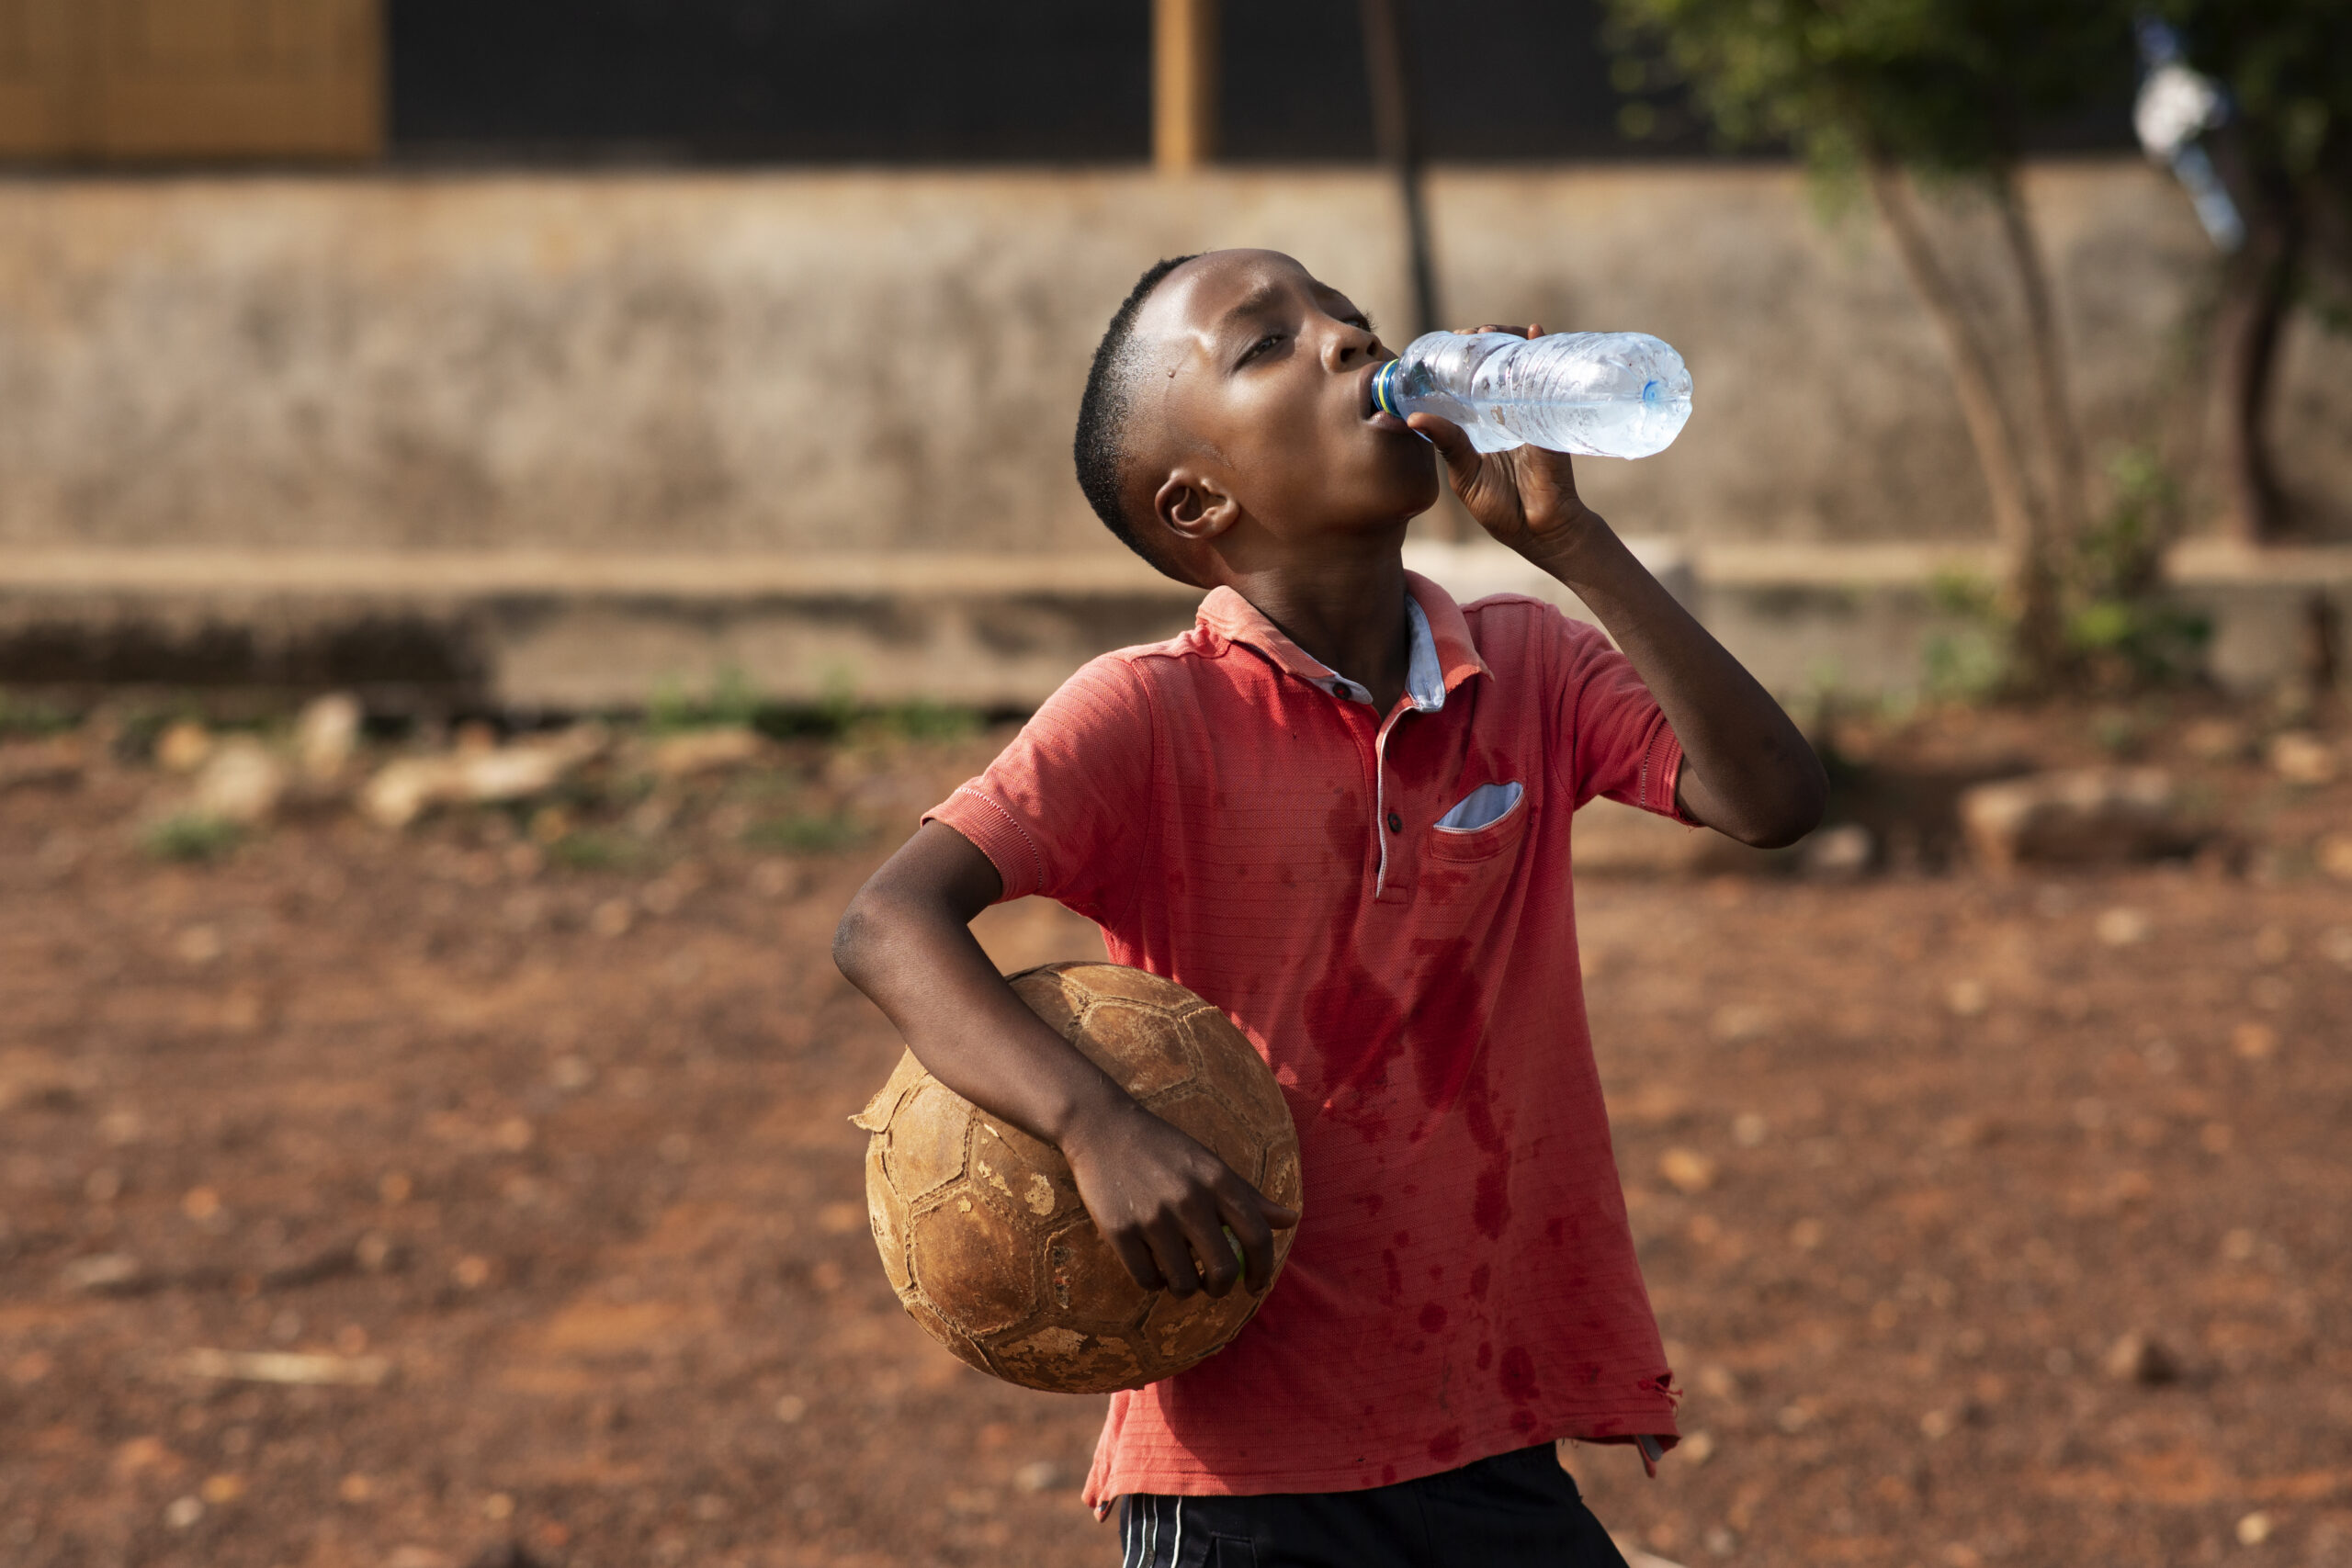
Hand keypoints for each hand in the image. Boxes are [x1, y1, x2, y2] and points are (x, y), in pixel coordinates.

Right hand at [1058, 1096, 1299, 1299]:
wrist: (1104, 1129)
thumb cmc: (1164, 1149)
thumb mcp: (1210, 1164)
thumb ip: (1249, 1195)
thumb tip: (1291, 1220)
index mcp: (1217, 1180)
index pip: (1257, 1236)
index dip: (1263, 1269)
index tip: (1256, 1285)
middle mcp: (1189, 1199)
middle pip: (1223, 1270)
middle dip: (1221, 1288)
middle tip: (1212, 1286)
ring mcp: (1153, 1217)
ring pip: (1183, 1283)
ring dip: (1185, 1288)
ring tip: (1178, 1274)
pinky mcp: (1120, 1231)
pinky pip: (1147, 1280)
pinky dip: (1154, 1282)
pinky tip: (1152, 1266)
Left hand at [1405, 322, 1614, 571]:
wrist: (1542, 532)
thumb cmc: (1502, 509)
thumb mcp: (1465, 474)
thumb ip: (1447, 444)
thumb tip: (1413, 417)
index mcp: (1481, 424)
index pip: (1468, 382)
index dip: (1460, 360)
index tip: (1448, 344)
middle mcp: (1505, 412)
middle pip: (1495, 366)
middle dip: (1484, 342)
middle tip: (1471, 335)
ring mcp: (1530, 411)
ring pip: (1519, 364)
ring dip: (1507, 340)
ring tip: (1492, 332)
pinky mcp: (1550, 416)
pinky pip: (1546, 378)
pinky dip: (1541, 351)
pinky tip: (1534, 332)